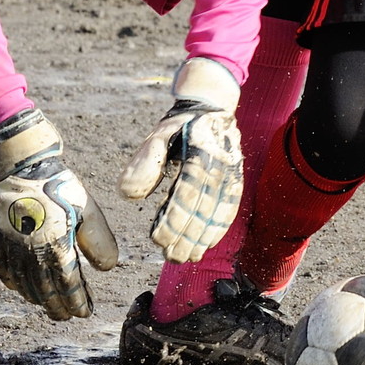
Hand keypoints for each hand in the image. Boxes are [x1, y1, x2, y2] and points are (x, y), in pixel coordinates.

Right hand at [0, 108, 118, 319]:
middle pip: (45, 291)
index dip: (77, 302)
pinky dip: (14, 284)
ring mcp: (11, 247)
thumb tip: (105, 269)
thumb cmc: (62, 188)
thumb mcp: (89, 211)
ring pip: (24, 284)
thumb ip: (99, 241)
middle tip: (67, 316)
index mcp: (56, 245)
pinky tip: (22, 289)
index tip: (85, 312)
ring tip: (49, 306)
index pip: (68, 285)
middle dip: (58, 308)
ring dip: (38, 299)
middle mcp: (31, 252)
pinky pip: (4, 270)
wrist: (26, 166)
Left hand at [117, 58, 244, 262]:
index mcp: (199, 151)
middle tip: (170, 256)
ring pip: (218, 212)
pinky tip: (207, 244)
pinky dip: (218, 229)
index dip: (173, 218)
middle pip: (203, 208)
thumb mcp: (157, 138)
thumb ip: (143, 164)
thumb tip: (127, 195)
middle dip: (186, 236)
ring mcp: (232, 173)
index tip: (157, 238)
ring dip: (202, 238)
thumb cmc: (179, 127)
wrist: (212, 108)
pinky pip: (230, 208)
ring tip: (187, 256)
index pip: (186, 193)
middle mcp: (220, 164)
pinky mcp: (237, 180)